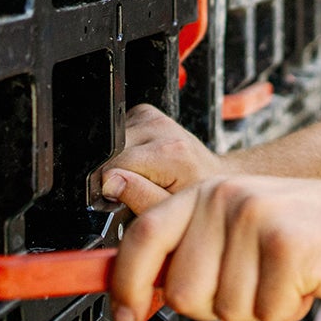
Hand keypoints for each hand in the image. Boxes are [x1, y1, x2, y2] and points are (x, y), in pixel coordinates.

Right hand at [96, 104, 222, 210]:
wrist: (211, 174)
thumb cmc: (193, 194)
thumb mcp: (168, 207)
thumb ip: (139, 197)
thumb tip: (110, 182)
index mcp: (170, 152)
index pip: (113, 169)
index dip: (112, 189)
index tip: (129, 197)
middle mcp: (160, 128)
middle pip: (110, 156)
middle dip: (116, 175)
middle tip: (144, 185)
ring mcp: (152, 117)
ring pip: (110, 145)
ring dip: (120, 162)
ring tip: (147, 171)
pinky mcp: (144, 113)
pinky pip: (116, 136)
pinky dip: (123, 150)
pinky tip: (143, 159)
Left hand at [109, 176, 320, 320]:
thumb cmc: (306, 233)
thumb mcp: (237, 228)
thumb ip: (187, 251)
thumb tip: (134, 293)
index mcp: (206, 191)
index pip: (143, 237)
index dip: (126, 284)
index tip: (125, 314)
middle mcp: (226, 198)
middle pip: (182, 290)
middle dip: (216, 304)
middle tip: (252, 282)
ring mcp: (256, 218)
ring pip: (224, 308)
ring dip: (257, 307)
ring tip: (282, 276)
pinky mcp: (287, 246)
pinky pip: (265, 312)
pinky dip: (287, 310)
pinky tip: (304, 281)